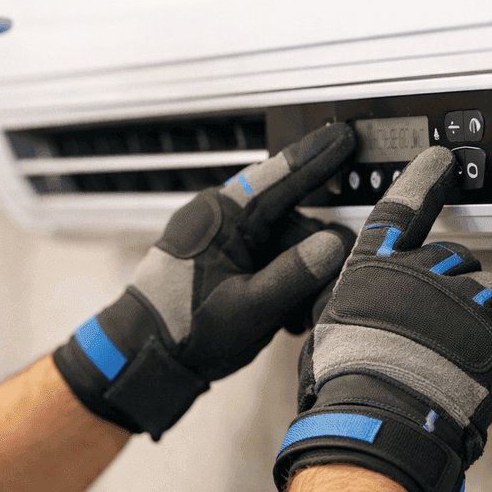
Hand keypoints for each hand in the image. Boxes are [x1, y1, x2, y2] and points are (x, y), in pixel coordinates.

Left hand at [54, 123, 356, 439]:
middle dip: (312, 256)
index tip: (345, 136)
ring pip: (285, 246)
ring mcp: (226, 242)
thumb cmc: (182, 328)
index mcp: (221, 216)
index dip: (317, 156)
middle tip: (327, 290)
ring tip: (298, 317)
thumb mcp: (247, 307)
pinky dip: (285, 288)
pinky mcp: (229, 263)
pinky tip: (288, 318)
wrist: (145, 356)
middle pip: (291, 221)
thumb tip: (334, 244)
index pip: (278, 177)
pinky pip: (271, 263)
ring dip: (299, 280)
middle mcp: (224, 220)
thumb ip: (293, 274)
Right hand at [273, 146, 491, 491]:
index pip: (402, 208)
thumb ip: (355, 307)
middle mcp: (421, 272)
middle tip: (449, 328)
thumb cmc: (346, 384)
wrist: (376, 420)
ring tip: (472, 358)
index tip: (441, 161)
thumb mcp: (329, 331)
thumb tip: (358, 313)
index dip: (423, 180)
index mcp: (375, 267)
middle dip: (460, 289)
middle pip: (459, 260)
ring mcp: (464, 301)